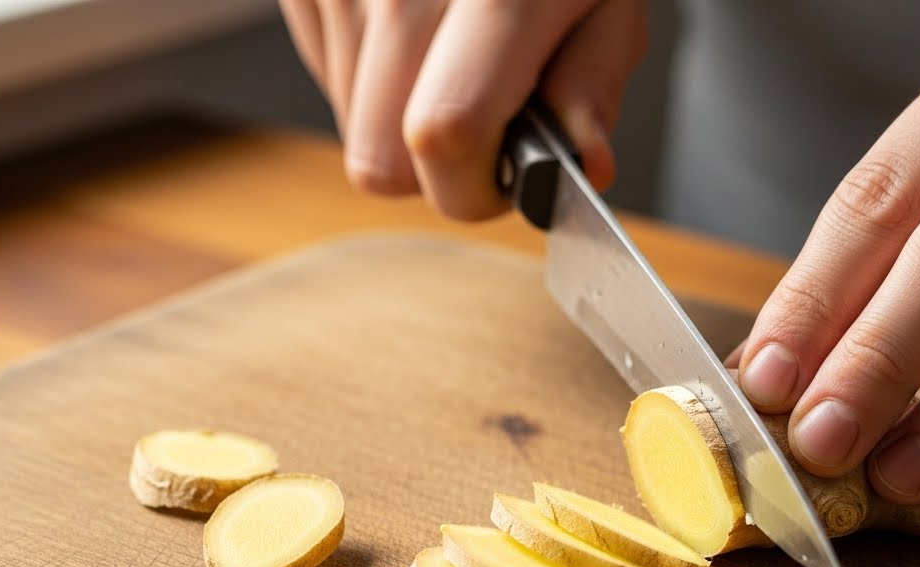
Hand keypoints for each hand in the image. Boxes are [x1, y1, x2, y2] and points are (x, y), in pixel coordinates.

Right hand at [278, 0, 646, 216]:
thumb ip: (593, 81)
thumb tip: (586, 165)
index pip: (444, 134)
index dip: (472, 187)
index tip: (506, 174)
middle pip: (380, 160)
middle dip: (437, 169)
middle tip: (484, 117)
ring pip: (352, 126)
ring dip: (402, 116)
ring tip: (450, 51)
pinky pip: (326, 74)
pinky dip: (370, 73)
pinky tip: (413, 25)